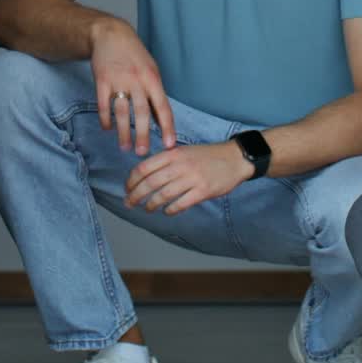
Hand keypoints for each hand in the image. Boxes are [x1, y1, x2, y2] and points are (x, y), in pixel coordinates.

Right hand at [90, 18, 175, 154]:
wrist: (111, 34)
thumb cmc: (135, 55)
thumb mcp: (151, 70)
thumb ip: (154, 94)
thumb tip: (158, 120)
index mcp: (152, 79)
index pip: (163, 107)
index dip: (167, 127)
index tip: (169, 145)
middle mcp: (137, 80)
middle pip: (141, 112)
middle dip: (142, 134)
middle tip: (142, 153)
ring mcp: (118, 80)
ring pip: (122, 111)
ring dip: (123, 132)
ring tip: (125, 147)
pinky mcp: (101, 80)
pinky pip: (103, 104)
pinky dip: (105, 118)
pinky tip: (107, 129)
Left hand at [124, 141, 253, 215]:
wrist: (234, 158)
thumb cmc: (206, 156)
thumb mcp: (184, 151)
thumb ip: (166, 161)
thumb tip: (145, 175)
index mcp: (173, 153)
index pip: (144, 167)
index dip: (132, 180)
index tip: (127, 188)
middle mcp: (180, 165)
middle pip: (150, 183)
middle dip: (136, 195)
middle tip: (129, 203)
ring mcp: (192, 178)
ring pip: (164, 195)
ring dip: (151, 204)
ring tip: (147, 208)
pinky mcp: (203, 191)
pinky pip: (181, 203)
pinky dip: (171, 210)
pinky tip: (167, 211)